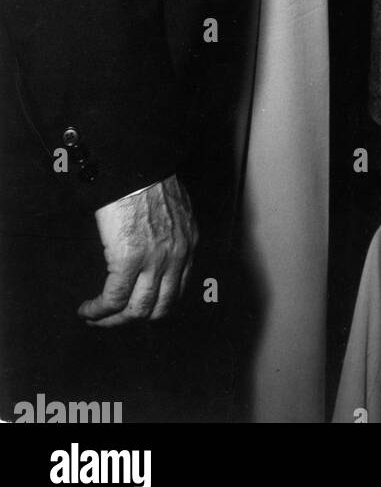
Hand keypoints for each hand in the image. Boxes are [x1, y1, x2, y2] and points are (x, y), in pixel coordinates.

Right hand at [78, 175, 197, 326]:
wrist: (137, 166)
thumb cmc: (149, 179)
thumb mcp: (174, 208)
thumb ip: (171, 232)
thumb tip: (157, 246)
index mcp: (188, 243)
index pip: (178, 289)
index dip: (156, 305)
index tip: (139, 309)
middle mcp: (177, 256)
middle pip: (160, 307)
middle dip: (135, 319)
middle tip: (116, 319)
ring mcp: (155, 260)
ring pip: (137, 310)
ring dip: (114, 320)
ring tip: (96, 319)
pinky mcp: (129, 260)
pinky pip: (113, 299)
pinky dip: (98, 311)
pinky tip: (87, 310)